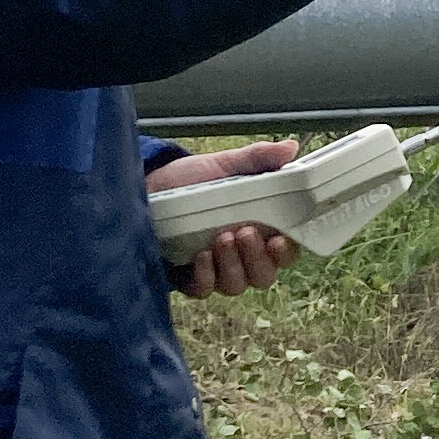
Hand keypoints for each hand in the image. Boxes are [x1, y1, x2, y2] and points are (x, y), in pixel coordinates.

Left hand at [154, 138, 301, 297]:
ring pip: (237, 284)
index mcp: (259, 229)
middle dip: (258, 258)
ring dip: (233, 265)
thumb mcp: (225, 165)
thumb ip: (259, 158)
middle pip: (265, 275)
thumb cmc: (190, 180)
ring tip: (221, 238)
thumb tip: (290, 148)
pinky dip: (207, 276)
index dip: (286, 251)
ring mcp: (217, 269)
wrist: (148, 189)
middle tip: (245, 232)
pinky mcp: (192, 279)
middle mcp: (242, 255)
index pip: (284, 251)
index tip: (278, 239)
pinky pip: (206, 289)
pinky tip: (201, 255)